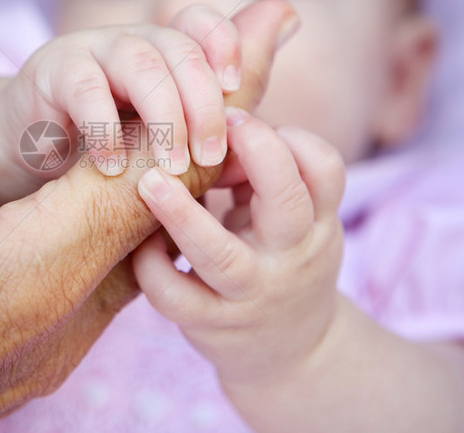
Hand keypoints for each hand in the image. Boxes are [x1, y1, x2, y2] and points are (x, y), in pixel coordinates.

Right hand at [0, 2, 299, 210]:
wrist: (31, 159)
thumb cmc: (109, 147)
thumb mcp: (169, 134)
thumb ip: (223, 96)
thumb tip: (290, 25)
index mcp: (163, 51)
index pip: (201, 23)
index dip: (226, 46)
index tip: (239, 90)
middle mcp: (130, 42)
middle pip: (178, 48)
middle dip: (203, 102)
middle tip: (210, 157)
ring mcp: (90, 50)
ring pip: (139, 61)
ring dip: (163, 115)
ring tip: (169, 166)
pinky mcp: (51, 73)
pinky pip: (85, 88)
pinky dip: (105, 128)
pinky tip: (114, 167)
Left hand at [133, 109, 345, 384]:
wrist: (292, 354)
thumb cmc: (279, 259)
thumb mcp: (289, 217)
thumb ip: (263, 169)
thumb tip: (223, 108)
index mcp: (315, 222)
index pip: (324, 169)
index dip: (289, 136)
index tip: (238, 115)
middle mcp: (291, 258)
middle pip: (286, 202)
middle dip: (252, 154)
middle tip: (210, 123)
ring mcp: (252, 296)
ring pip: (223, 256)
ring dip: (183, 216)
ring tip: (150, 181)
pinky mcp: (212, 326)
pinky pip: (176, 295)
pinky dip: (152, 265)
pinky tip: (139, 241)